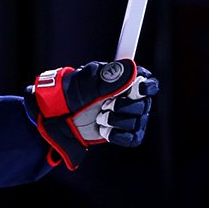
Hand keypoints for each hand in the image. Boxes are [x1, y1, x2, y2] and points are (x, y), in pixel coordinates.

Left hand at [26, 58, 157, 169]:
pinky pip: (132, 138)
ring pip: (137, 123)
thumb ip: (110, 77)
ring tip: (99, 116)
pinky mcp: (124, 132)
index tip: (137, 89)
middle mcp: (131, 97)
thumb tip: (132, 69)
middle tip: (104, 105)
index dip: (146, 87)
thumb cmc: (73, 93)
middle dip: (123, 107)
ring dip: (115, 121)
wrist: (60, 116)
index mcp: (125, 79)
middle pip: (144, 105)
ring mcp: (128, 115)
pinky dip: (116, 135)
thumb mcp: (87, 83)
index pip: (148, 82)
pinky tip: (103, 129)